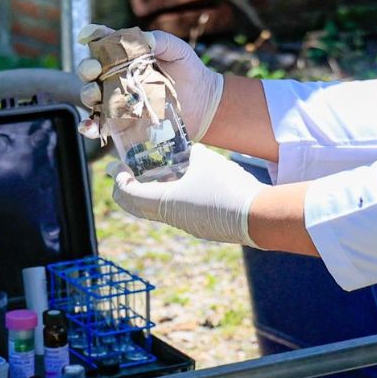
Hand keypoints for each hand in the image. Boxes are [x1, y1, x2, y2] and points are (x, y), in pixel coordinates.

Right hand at [74, 26, 225, 141]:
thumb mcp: (177, 50)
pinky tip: (90, 125)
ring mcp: (116, 101)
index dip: (91, 39)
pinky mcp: (121, 124)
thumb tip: (143, 37)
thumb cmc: (189, 72)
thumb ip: (159, 40)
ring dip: (87, 94)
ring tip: (96, 95)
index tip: (88, 38)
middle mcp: (115, 77)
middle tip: (96, 70)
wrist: (203, 104)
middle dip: (86, 68)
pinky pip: (99, 126)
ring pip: (90, 97)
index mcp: (124, 57)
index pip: (100, 45)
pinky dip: (89, 127)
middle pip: (89, 71)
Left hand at [109, 155, 266, 246]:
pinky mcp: (202, 227)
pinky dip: (170, 197)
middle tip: (127, 173)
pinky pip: (176, 211)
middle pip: (137, 206)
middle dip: (129, 189)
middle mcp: (171, 217)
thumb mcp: (205, 161)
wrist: (258, 216)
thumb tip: (188, 150)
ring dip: (151, 192)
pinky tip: (182, 182)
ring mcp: (187, 225)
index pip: (128, 194)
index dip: (119, 180)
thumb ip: (191, 153)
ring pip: (157, 210)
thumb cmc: (227, 186)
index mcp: (164, 202)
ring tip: (155, 173)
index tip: (117, 167)